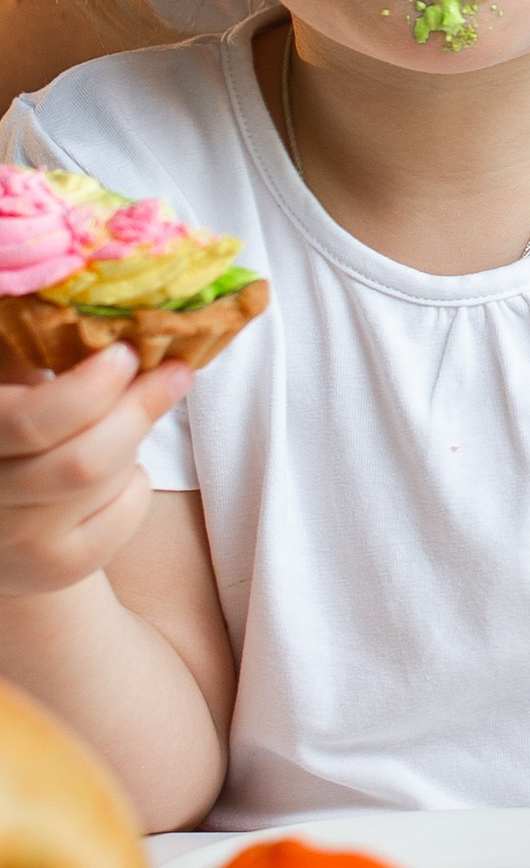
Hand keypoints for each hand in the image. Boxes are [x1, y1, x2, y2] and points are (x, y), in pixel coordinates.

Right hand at [0, 342, 182, 597]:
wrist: (6, 511)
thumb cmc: (18, 422)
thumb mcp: (15, 379)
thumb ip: (42, 343)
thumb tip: (102, 299)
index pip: (33, 423)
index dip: (92, 388)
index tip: (128, 353)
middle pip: (83, 462)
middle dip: (138, 410)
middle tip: (174, 372)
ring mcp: (13, 543)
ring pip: (105, 481)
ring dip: (132, 440)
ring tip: (128, 417)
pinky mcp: (55, 567)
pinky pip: (125, 511)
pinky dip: (135, 480)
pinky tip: (117, 469)